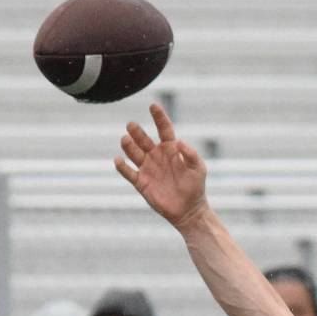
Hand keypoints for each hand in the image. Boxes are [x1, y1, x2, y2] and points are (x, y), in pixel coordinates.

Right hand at [115, 103, 207, 232]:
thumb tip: (179, 142)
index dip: (158, 117)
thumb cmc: (195, 187)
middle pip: (144, 139)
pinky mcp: (141, 182)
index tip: (153, 105)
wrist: (189, 210)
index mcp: (171, 149)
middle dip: (137, 132)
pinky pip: (129, 172)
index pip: (163, 128)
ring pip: (134, 153)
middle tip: (131, 125)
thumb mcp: (198, 169)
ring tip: (125, 139)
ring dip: (128, 146)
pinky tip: (118, 160)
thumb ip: (191, 154)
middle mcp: (157, 156)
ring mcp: (148, 168)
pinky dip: (122, 167)